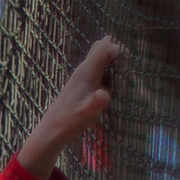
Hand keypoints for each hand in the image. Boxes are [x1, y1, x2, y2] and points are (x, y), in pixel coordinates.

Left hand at [17, 36, 124, 179]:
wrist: (51, 132)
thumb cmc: (68, 122)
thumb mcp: (86, 114)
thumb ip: (96, 103)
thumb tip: (105, 94)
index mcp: (85, 72)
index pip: (105, 47)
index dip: (120, 51)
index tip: (128, 68)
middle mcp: (84, 71)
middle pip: (101, 47)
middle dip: (117, 53)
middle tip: (126, 70)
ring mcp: (83, 78)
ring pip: (99, 59)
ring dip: (113, 62)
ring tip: (122, 79)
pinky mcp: (84, 87)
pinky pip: (99, 71)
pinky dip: (108, 72)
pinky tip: (113, 88)